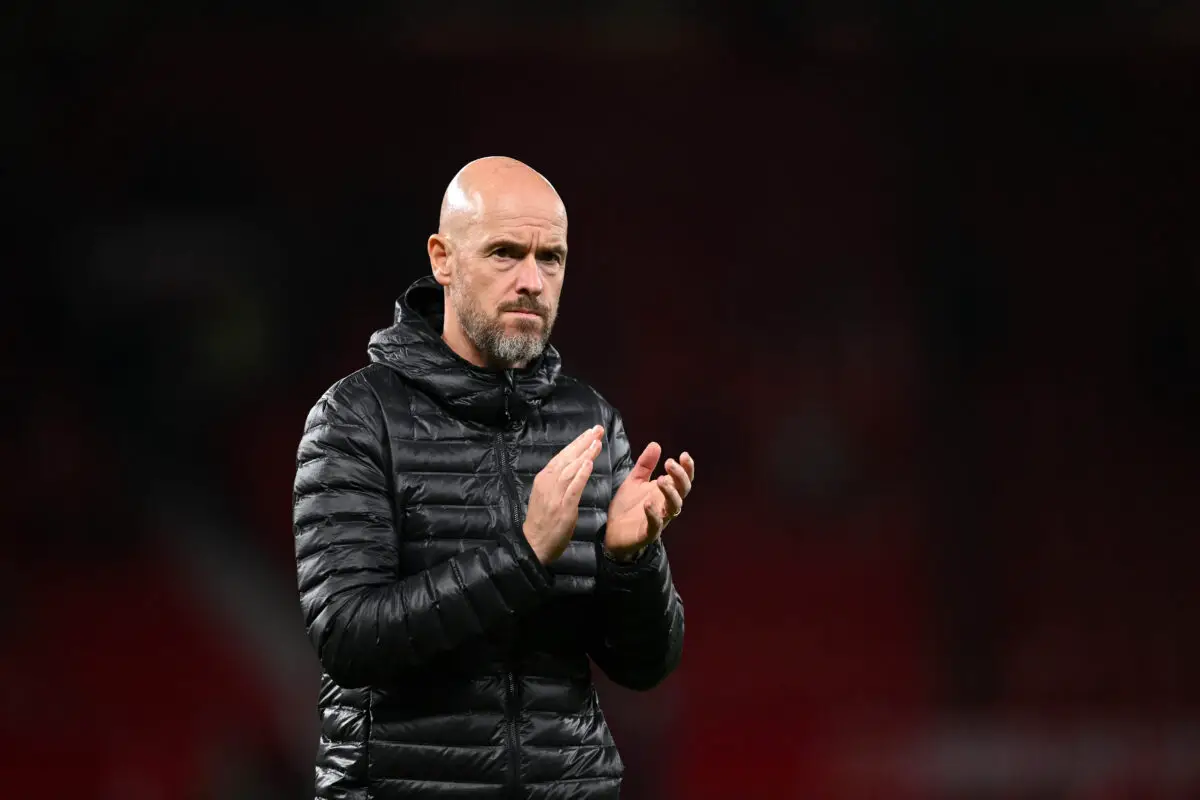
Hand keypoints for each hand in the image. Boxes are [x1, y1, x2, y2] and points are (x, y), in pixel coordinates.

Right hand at [523, 425, 604, 564]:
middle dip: (583, 442)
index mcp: (544, 479)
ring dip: (584, 455)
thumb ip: (558, 481)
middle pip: (567, 458)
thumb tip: (573, 466)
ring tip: (597, 442)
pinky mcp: (563, 508)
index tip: (590, 431)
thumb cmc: (542, 521)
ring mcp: (555, 495)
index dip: (577, 443)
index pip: (562, 456)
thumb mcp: (547, 495)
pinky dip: (581, 475)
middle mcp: (548, 483)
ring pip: (571, 470)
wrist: (533, 544)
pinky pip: (573, 489)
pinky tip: (589, 464)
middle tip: (598, 429)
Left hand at [605, 443, 694, 560]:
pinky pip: (656, 525)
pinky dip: (653, 514)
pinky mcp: (648, 533)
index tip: (684, 455)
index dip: (687, 468)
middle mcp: (666, 505)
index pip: (682, 479)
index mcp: (665, 491)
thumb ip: (645, 465)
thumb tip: (656, 444)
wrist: (613, 532)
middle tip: (669, 463)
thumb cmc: (628, 506)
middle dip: (679, 476)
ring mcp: (659, 519)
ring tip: (660, 480)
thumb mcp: (635, 480)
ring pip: (674, 507)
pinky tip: (647, 504)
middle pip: (683, 491)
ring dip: (670, 493)